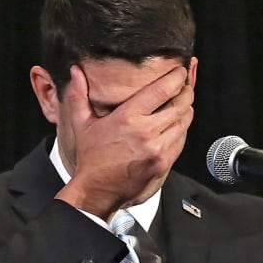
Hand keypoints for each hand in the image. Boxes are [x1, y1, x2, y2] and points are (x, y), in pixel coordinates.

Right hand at [56, 63, 194, 217]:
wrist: (98, 190)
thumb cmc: (92, 158)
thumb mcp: (82, 124)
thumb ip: (79, 95)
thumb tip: (75, 72)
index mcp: (128, 118)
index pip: (162, 90)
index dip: (176, 78)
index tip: (180, 72)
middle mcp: (146, 132)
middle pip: (180, 105)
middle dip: (186, 92)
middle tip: (186, 86)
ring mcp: (157, 149)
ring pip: (184, 123)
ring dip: (187, 111)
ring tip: (184, 103)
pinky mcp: (163, 163)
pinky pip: (181, 141)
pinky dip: (182, 130)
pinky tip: (178, 125)